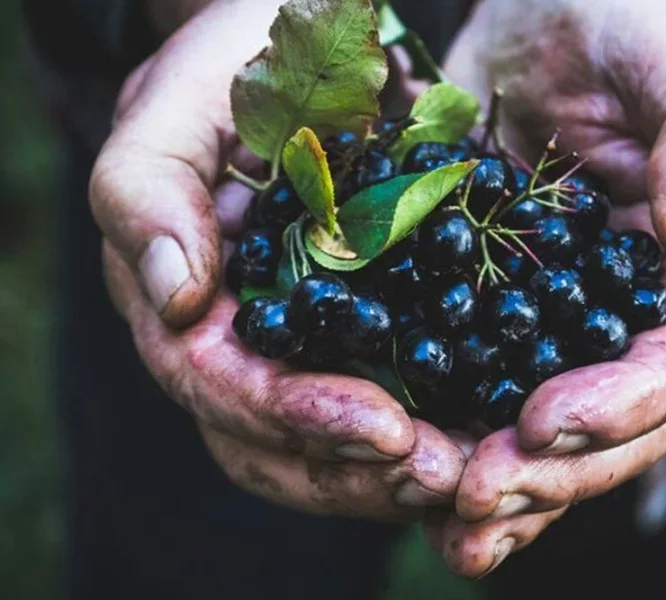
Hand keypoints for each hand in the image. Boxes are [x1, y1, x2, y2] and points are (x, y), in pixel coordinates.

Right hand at [90, 0, 465, 517]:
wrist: (320, 56)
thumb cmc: (241, 65)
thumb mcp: (182, 100)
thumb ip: (147, 185)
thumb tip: (172, 294)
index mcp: (188, 304)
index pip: (221, 387)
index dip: (294, 419)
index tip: (383, 429)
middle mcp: (243, 345)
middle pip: (278, 448)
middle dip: (359, 472)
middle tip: (446, 475)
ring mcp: (308, 351)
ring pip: (336, 451)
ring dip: (403, 476)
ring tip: (476, 473)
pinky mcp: (375, 339)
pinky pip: (400, 410)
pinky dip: (440, 438)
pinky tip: (491, 441)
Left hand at [429, 0, 665, 575]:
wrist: (551, 23)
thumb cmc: (633, 35)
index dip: (619, 408)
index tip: (545, 422)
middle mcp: (624, 321)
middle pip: (609, 429)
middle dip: (549, 472)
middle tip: (476, 494)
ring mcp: (555, 328)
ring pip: (542, 436)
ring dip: (501, 489)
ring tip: (449, 523)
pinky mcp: (489, 314)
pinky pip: (475, 392)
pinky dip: (448, 441)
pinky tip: (405, 476)